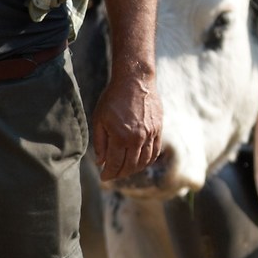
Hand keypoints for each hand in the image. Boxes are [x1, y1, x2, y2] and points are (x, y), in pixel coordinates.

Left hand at [92, 67, 162, 185]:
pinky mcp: (158, 130)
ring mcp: (150, 135)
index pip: (115, 164)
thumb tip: (100, 161)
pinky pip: (154, 152)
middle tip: (112, 175)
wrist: (135, 80)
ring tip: (125, 170)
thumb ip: (99, 142)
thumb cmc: (113, 98)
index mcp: (120, 137)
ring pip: (144, 162)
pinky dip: (147, 161)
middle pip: (130, 166)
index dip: (108, 174)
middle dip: (120, 174)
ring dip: (134, 170)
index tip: (103, 177)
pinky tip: (140, 162)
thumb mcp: (99, 119)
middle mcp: (137, 139)